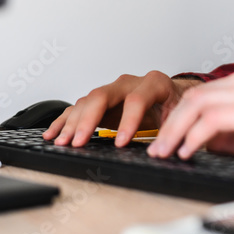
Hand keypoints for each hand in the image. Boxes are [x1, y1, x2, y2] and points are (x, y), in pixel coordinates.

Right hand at [43, 71, 200, 146]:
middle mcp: (129, 83)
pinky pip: (78, 107)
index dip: (127, 122)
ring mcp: (112, 90)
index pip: (136, 99)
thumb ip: (171, 131)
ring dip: (72, 123)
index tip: (120, 143)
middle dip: (88, 120)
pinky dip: (64, 121)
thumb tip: (162, 151)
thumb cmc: (175, 106)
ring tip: (63, 142)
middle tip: (78, 142)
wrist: (173, 95)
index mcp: (154, 83)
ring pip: (87, 101)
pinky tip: (53, 133)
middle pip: (102, 95)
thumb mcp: (179, 116)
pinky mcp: (101, 100)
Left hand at [147, 63, 233, 173]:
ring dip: (175, 130)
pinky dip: (195, 135)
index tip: (169, 136)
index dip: (181, 116)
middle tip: (158, 146)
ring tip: (165, 151)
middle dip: (170, 123)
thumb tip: (210, 141)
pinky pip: (213, 119)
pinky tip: (189, 151)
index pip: (206, 92)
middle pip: (195, 95)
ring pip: (198, 103)